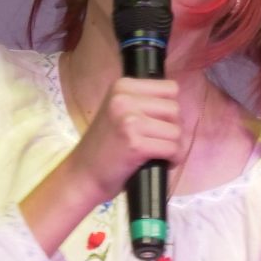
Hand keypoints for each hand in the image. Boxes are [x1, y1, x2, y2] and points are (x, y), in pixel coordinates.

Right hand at [70, 75, 181, 201]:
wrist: (83, 174)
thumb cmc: (105, 145)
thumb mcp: (118, 111)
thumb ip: (143, 102)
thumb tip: (177, 104)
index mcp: (122, 86)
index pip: (170, 88)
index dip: (169, 109)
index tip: (159, 123)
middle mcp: (124, 99)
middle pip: (174, 109)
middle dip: (173, 128)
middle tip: (159, 141)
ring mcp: (129, 121)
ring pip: (176, 130)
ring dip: (174, 146)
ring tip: (159, 153)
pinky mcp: (136, 144)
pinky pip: (173, 148)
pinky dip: (173, 159)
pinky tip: (163, 163)